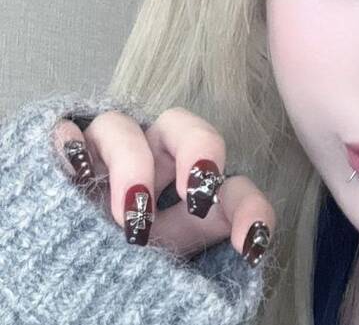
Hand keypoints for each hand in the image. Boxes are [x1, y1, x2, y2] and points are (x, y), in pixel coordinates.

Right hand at [49, 107, 274, 267]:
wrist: (65, 275)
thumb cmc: (127, 269)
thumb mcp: (168, 267)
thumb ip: (199, 261)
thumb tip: (237, 265)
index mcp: (192, 194)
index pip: (234, 189)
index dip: (250, 211)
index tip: (249, 246)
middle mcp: (154, 163)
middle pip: (186, 129)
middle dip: (199, 151)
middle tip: (197, 199)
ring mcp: (106, 155)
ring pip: (122, 127)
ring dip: (131, 165)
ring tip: (128, 218)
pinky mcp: (63, 156)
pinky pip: (65, 131)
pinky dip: (71, 144)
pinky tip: (75, 172)